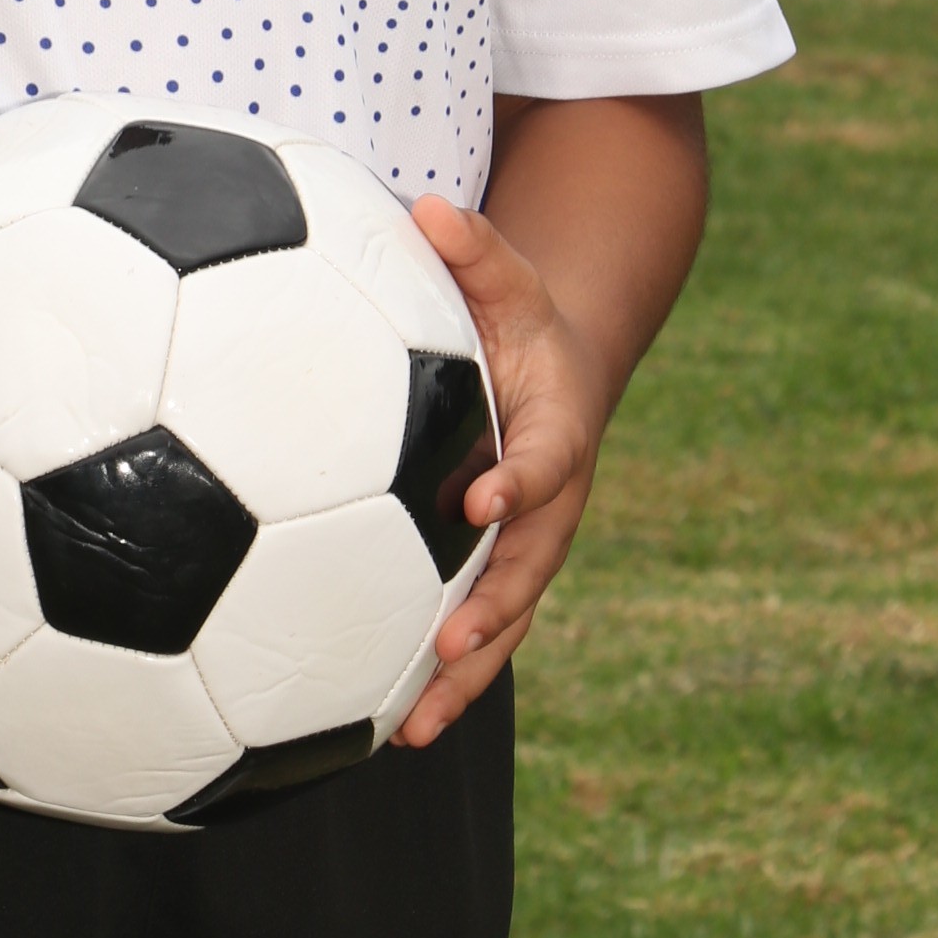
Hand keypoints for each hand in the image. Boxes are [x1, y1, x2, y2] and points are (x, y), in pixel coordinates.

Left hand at [391, 195, 613, 749]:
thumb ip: (475, 249)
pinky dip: (437, 679)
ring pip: (502, 624)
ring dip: (463, 679)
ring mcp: (523, 548)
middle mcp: (548, 506)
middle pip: (529, 572)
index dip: (518, 484)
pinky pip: (469, 631)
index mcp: (557, 433)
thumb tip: (427, 205)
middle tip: (448, 649)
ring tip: (412, 732)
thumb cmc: (521, 321)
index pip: (545, 463)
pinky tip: (379, 728)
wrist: (558, 372)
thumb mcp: (508, 278)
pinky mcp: (491, 572)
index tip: (480, 502)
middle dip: (493, 615)